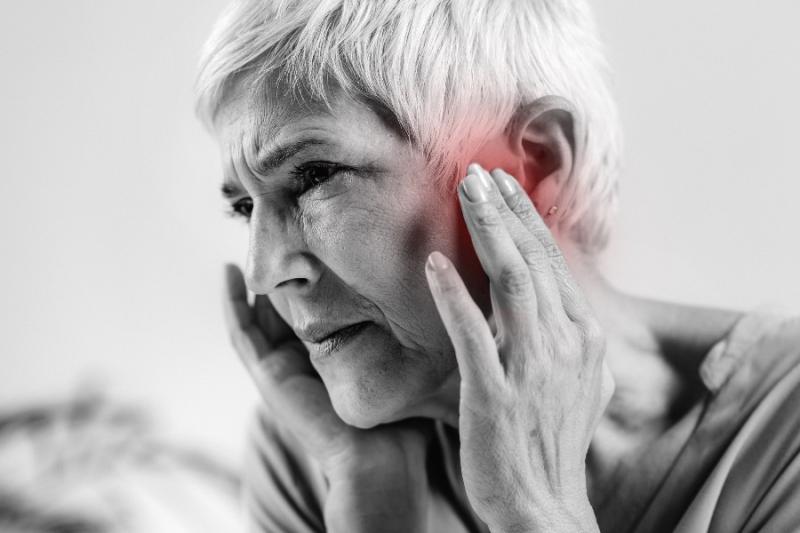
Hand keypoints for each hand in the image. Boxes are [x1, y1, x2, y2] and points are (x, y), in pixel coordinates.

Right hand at [223, 265, 431, 532]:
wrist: (378, 458)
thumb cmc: (396, 421)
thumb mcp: (397, 367)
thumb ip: (400, 337)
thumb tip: (421, 299)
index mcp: (326, 363)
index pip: (308, 314)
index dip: (304, 283)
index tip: (311, 248)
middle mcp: (298, 364)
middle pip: (277, 312)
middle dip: (275, 276)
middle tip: (274, 237)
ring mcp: (279, 370)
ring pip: (254, 317)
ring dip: (248, 283)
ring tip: (246, 246)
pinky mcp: (267, 374)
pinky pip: (241, 333)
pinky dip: (231, 304)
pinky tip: (228, 273)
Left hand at [425, 164, 614, 532]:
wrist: (543, 504)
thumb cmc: (552, 442)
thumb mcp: (582, 384)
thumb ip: (572, 340)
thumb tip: (564, 306)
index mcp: (582, 338)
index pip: (553, 264)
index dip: (526, 220)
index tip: (504, 187)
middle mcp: (564, 344)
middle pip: (534, 261)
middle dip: (507, 211)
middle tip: (480, 172)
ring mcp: (531, 368)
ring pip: (512, 283)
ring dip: (488, 232)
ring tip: (466, 192)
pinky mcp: (494, 393)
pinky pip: (472, 334)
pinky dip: (454, 296)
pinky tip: (431, 264)